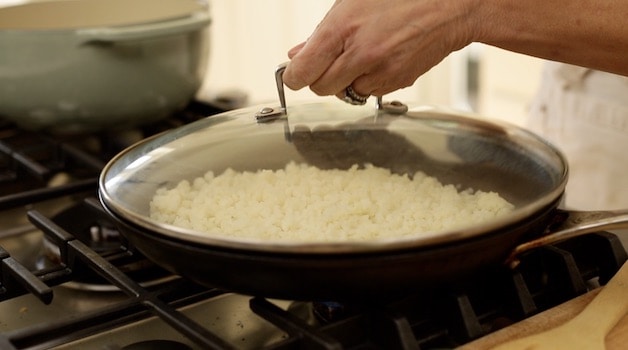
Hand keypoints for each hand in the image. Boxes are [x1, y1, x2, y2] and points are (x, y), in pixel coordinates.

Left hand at [282, 0, 476, 99]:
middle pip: (320, 88)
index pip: (302, 72)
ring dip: (346, 82)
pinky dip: (367, 83)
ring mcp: (379, 71)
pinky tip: (379, 62)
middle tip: (330, 63)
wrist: (449, 7)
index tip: (295, 74)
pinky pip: (369, 94)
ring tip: (360, 57)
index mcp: (342, 28)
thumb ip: (320, 34)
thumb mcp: (352, 4)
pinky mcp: (395, 82)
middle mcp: (360, 53)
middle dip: (320, 78)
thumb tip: (296, 55)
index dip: (294, 76)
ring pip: (345, 94)